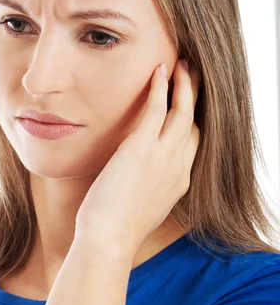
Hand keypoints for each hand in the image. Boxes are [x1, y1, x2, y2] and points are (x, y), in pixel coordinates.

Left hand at [75, 59, 201, 256]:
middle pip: (195, 122)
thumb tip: (135, 181)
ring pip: (184, 110)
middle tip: (192, 76)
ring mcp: (163, 155)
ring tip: (182, 64)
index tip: (186, 107)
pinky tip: (159, 69)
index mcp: (179, 182)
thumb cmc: (115, 230)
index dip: (191, 122)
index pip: (192, 144)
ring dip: (185, 84)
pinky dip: (161, 86)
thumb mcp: (142, 209)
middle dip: (195, 97)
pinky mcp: (142, 147)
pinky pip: (159, 108)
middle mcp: (179, 166)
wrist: (108, 239)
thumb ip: (147, 190)